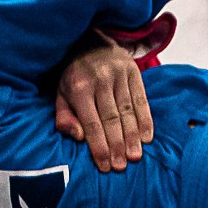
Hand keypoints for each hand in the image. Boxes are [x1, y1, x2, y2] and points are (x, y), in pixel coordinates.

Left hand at [54, 36, 152, 170]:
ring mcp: (118, 74)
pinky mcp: (133, 71)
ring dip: (132, 136)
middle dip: (116, 145)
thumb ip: (65, 117)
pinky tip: (146, 137)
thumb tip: (78, 137)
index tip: (104, 166)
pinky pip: (141, 99)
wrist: (90, 41)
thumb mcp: (60, 94)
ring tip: (135, 156)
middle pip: (111, 119)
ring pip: (127, 111)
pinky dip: (145, 120)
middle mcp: (100, 79)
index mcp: (78, 87)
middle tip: (121, 166)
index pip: (91, 122)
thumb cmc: (74, 75)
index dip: (98, 146)